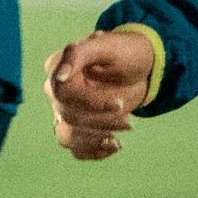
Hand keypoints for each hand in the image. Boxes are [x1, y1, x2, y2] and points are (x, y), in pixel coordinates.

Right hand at [44, 26, 158, 159]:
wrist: (142, 69)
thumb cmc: (125, 52)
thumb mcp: (107, 46)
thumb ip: (80, 54)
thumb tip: (60, 77)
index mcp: (58, 67)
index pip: (63, 93)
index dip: (91, 102)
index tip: (119, 104)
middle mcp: (56, 91)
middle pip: (68, 115)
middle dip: (102, 121)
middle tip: (129, 122)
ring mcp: (64, 110)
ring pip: (67, 135)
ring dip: (96, 139)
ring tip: (121, 134)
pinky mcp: (75, 127)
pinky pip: (75, 148)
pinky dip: (94, 151)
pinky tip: (115, 145)